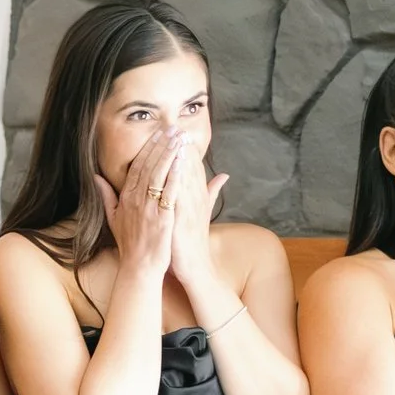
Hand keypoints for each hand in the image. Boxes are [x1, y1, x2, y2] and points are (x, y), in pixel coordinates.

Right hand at [100, 129, 182, 280]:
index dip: (148, 148)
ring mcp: (149, 209)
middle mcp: (136, 201)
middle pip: (149, 166)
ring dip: (170, 154)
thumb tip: (96, 178)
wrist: (139, 267)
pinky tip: (183, 160)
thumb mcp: (113, 218)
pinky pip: (169, 192)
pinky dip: (176, 174)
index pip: (137, 167)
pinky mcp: (162, 218)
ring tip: (180, 137)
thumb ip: (106, 196)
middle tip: (172, 128)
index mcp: (125, 199)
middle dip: (161, 145)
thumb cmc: (130, 244)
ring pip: (159, 175)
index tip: (158, 133)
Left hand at [164, 140, 230, 303]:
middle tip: (176, 126)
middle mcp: (196, 201)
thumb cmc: (193, 242)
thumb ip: (211, 193)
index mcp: (198, 198)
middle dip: (183, 147)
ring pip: (185, 179)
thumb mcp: (201, 214)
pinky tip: (171, 168)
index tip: (179, 131)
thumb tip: (224, 175)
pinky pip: (178, 197)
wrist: (195, 268)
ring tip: (174, 139)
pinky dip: (175, 181)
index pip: (192, 168)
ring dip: (180, 159)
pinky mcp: (182, 221)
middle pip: (189, 169)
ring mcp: (190, 210)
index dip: (187, 149)